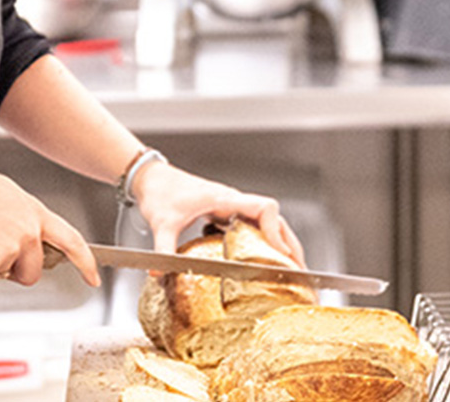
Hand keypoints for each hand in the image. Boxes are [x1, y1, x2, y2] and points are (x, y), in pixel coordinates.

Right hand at [0, 168, 100, 287]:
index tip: (93, 277)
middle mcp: (27, 232)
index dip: (85, 262)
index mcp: (35, 213)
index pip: (71, 240)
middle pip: (33, 272)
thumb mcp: (7, 195)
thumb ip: (24, 218)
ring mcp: (9, 249)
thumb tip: (28, 235)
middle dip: (15, 271)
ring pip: (3, 276)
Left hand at [130, 161, 304, 267]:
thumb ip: (163, 248)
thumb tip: (158, 272)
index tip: (281, 253)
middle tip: (298, 270)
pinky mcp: (223, 213)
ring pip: (265, 222)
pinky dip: (262, 241)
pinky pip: (252, 225)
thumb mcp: (162, 222)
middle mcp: (232, 201)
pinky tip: (261, 259)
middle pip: (273, 218)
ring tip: (288, 268)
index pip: (265, 207)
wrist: (151, 177)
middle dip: (289, 242)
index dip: (277, 230)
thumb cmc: (160, 191)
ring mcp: (230, 207)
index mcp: (224, 199)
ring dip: (279, 242)